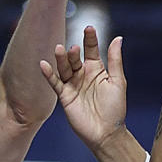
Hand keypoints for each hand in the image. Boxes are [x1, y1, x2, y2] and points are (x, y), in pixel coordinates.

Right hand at [40, 25, 127, 152]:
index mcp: (96, 69)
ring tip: (58, 50)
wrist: (106, 133)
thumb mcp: (118, 82)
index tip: (89, 28)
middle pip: (75, 58)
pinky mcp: (64, 96)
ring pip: (64, 68)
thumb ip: (115, 60)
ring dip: (61, 59)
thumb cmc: (115, 109)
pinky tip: (43, 64)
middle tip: (75, 49)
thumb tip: (118, 38)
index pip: (91, 49)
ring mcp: (72, 85)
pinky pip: (55, 83)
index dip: (90, 39)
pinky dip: (48, 74)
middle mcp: (82, 75)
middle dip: (74, 52)